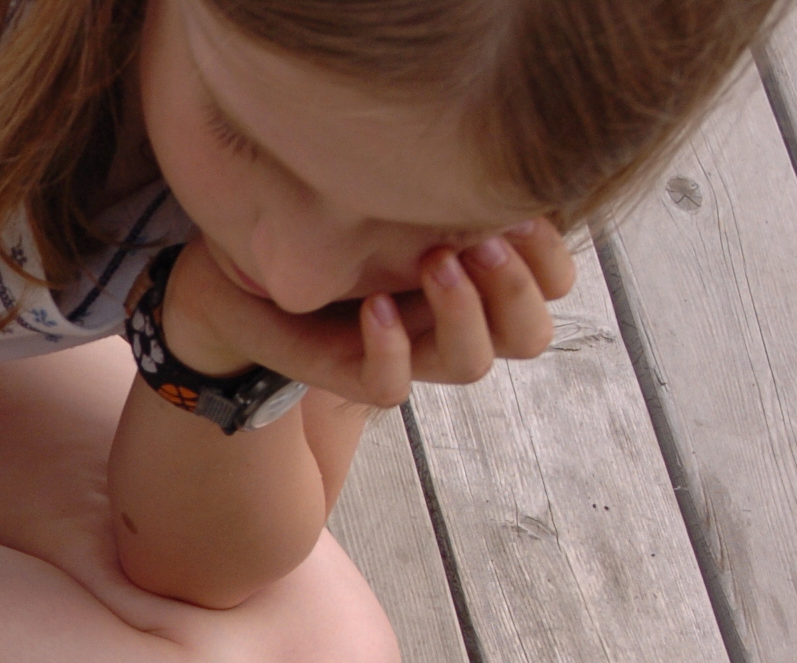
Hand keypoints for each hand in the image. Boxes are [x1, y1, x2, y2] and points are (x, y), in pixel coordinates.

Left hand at [161, 221, 578, 407]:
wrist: (242, 265)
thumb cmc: (329, 221)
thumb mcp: (398, 189)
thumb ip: (449, 182)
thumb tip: (504, 141)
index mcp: (479, 275)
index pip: (554, 284)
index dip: (551, 256)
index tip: (518, 212)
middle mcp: (452, 321)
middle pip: (530, 336)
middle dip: (517, 291)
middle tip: (482, 244)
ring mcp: (408, 353)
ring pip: (471, 366)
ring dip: (464, 314)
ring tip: (433, 262)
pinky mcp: (354, 375)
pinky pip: (391, 387)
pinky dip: (390, 348)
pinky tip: (373, 306)